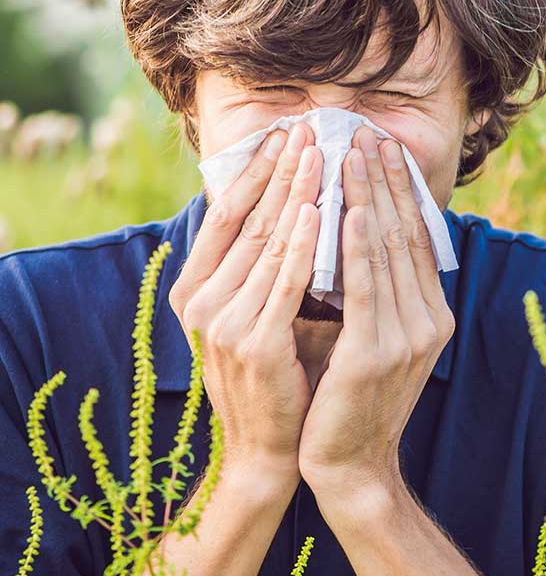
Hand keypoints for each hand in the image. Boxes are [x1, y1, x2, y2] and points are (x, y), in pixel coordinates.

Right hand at [168, 121, 324, 482]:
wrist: (270, 447)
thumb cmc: (274, 370)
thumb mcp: (258, 309)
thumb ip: (267, 263)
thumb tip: (294, 201)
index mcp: (197, 289)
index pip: (226, 215)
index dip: (255, 172)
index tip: (282, 134)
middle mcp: (202, 302)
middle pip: (248, 220)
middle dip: (281, 171)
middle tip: (306, 128)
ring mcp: (223, 323)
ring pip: (269, 243)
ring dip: (297, 193)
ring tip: (319, 153)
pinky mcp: (254, 343)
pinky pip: (286, 282)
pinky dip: (304, 244)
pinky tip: (320, 210)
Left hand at [297, 126, 454, 497]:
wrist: (349, 466)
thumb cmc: (351, 397)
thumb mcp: (376, 336)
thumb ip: (378, 291)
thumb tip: (363, 233)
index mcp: (431, 314)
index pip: (416, 238)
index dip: (400, 190)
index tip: (385, 148)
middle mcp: (429, 320)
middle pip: (406, 235)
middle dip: (387, 180)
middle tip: (369, 134)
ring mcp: (408, 337)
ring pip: (388, 252)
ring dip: (372, 197)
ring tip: (355, 155)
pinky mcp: (377, 354)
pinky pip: (367, 287)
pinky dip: (361, 245)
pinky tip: (353, 209)